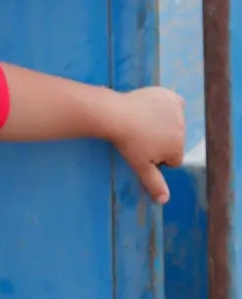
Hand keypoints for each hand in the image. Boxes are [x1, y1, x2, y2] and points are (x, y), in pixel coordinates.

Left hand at [111, 87, 184, 203]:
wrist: (116, 114)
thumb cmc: (127, 143)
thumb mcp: (140, 166)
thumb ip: (154, 184)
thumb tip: (164, 201)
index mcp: (177, 149)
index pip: (173, 160)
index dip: (158, 158)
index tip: (143, 150)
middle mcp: (182, 131)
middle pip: (175, 141)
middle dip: (162, 141)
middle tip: (141, 137)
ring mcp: (178, 113)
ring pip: (175, 123)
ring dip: (164, 124)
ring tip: (143, 123)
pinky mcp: (171, 97)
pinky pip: (175, 105)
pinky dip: (167, 107)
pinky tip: (153, 109)